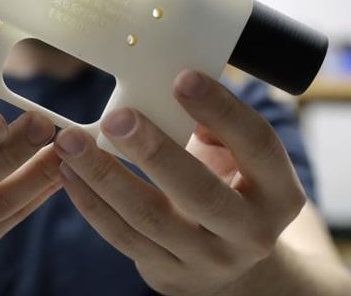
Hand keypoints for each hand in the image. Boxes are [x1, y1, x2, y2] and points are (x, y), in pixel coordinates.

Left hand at [53, 70, 306, 295]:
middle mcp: (251, 232)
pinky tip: (70, 172)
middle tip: (116, 117)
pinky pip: (123, 237)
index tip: (181, 78)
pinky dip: (92, 203)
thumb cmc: (230, 186)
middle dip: (153, 152)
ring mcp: (208, 260)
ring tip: (70, 142)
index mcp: (280, 192)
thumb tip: (168, 90)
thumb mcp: (240, 158)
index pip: (257, 145)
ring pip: (150, 218)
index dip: (221, 110)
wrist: (233, 263)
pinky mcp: (168, 272)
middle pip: (200, 192)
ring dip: (104, 176)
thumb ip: (216, 126)